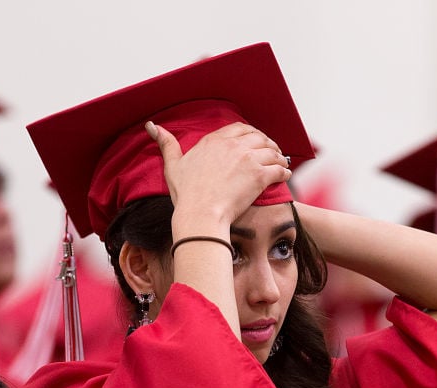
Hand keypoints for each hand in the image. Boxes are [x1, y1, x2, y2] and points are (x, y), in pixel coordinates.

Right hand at [146, 121, 290, 237]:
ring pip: (272, 151)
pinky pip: (279, 169)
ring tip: (281, 163)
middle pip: (259, 137)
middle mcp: (233, 146)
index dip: (252, 133)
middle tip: (272, 151)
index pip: (240, 128)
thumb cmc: (186, 194)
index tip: (255, 141)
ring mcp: (248, 160)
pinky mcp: (259, 176)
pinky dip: (284, 171)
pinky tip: (285, 175)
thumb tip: (152, 126)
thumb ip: (166, 143)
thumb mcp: (173, 165)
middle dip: (268, 143)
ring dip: (279, 157)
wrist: (200, 213)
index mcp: (214, 141)